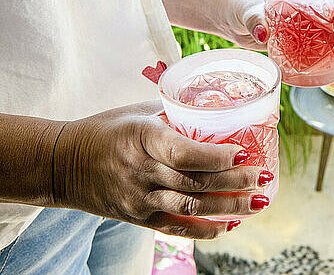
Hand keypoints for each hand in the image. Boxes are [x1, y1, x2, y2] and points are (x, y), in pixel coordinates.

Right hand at [53, 101, 272, 238]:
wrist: (62, 162)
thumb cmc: (106, 130)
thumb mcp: (138, 112)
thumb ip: (175, 114)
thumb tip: (215, 113)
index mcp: (142, 138)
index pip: (184, 152)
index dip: (217, 156)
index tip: (244, 152)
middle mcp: (141, 171)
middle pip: (196, 182)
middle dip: (236, 182)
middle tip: (264, 177)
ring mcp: (139, 198)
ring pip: (191, 207)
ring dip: (229, 207)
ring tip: (258, 203)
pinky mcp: (138, 217)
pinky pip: (176, 228)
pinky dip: (205, 229)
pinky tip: (229, 224)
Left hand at [227, 0, 333, 53]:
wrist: (232, 21)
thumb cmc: (241, 7)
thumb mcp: (248, 11)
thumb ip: (255, 21)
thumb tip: (262, 34)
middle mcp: (307, 7)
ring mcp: (305, 24)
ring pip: (333, 30)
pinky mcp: (300, 41)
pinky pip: (321, 45)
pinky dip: (333, 52)